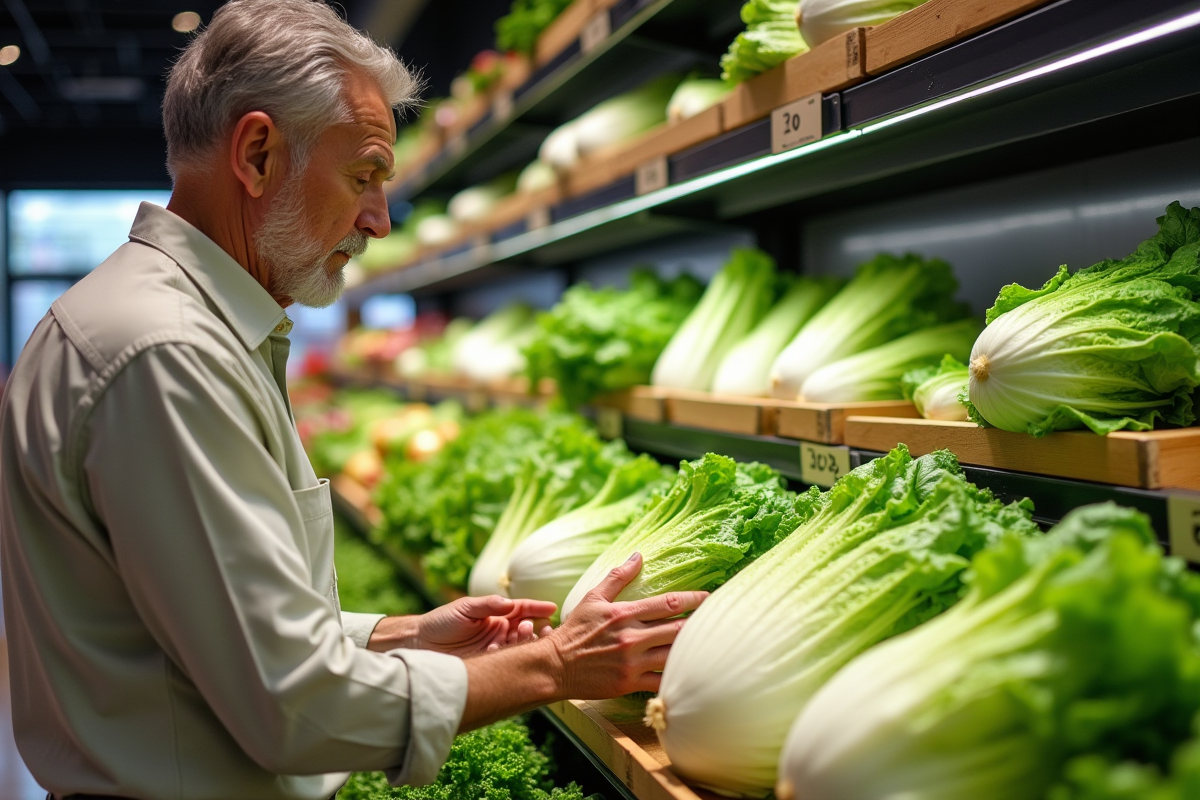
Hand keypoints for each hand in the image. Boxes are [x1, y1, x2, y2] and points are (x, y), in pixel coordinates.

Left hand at [401, 595, 555, 656]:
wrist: (420, 644)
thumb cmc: (441, 621)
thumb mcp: (465, 608)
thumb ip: (488, 605)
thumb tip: (511, 604)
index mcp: (497, 614)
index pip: (523, 609)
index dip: (537, 608)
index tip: (552, 608)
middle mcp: (500, 631)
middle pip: (527, 629)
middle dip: (534, 628)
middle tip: (534, 628)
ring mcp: (496, 648)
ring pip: (520, 646)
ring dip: (523, 642)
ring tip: (520, 637)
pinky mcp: (489, 665)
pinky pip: (505, 662)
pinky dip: (505, 656)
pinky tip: (496, 651)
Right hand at [545, 552, 706, 697]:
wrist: (555, 666)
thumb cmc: (575, 630)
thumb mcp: (593, 597)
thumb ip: (618, 576)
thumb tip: (638, 555)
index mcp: (625, 614)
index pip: (669, 603)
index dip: (694, 599)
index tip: (710, 597)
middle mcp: (632, 638)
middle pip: (678, 630)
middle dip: (701, 624)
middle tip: (719, 620)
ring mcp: (632, 663)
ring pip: (674, 655)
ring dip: (693, 650)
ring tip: (711, 645)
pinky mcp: (630, 683)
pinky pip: (661, 681)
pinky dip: (677, 677)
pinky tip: (690, 672)